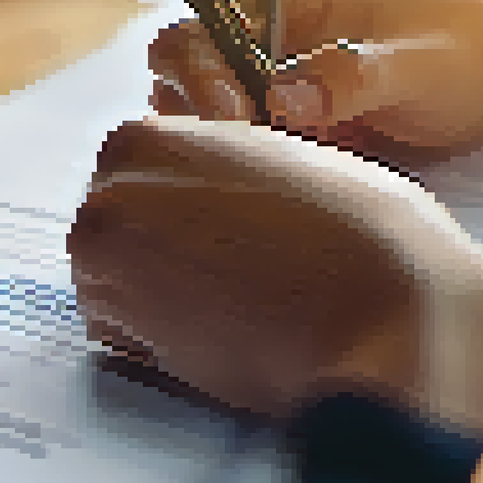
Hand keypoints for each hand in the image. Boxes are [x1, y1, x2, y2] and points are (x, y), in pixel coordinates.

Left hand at [67, 114, 482, 433]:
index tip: (228, 242)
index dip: (185, 219)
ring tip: (237, 309)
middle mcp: (107, 188)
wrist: (382, 314)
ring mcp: (100, 259)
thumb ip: (226, 174)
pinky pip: (122, 343)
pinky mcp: (114, 327)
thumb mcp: (286, 163)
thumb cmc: (364, 235)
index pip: (136, 182)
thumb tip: (205, 208)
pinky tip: (226, 338)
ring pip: (110, 287)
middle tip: (235, 281)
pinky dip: (163, 349)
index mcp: (148, 134)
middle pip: (114, 233)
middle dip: (160, 260)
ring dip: (159, 305)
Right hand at [148, 0, 482, 160]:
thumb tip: (281, 100)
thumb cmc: (468, 51)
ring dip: (219, 140)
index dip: (198, 67)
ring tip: (271, 165)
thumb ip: (351, 77)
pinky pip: (241, 141)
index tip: (236, 113)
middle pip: (181, 63)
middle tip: (248, 146)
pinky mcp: (286, 118)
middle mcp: (264, 28)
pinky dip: (246, 162)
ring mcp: (270, 74)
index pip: (201, 19)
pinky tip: (282, 182)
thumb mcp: (419, 64)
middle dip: (196, 108)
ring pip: (201, 107)